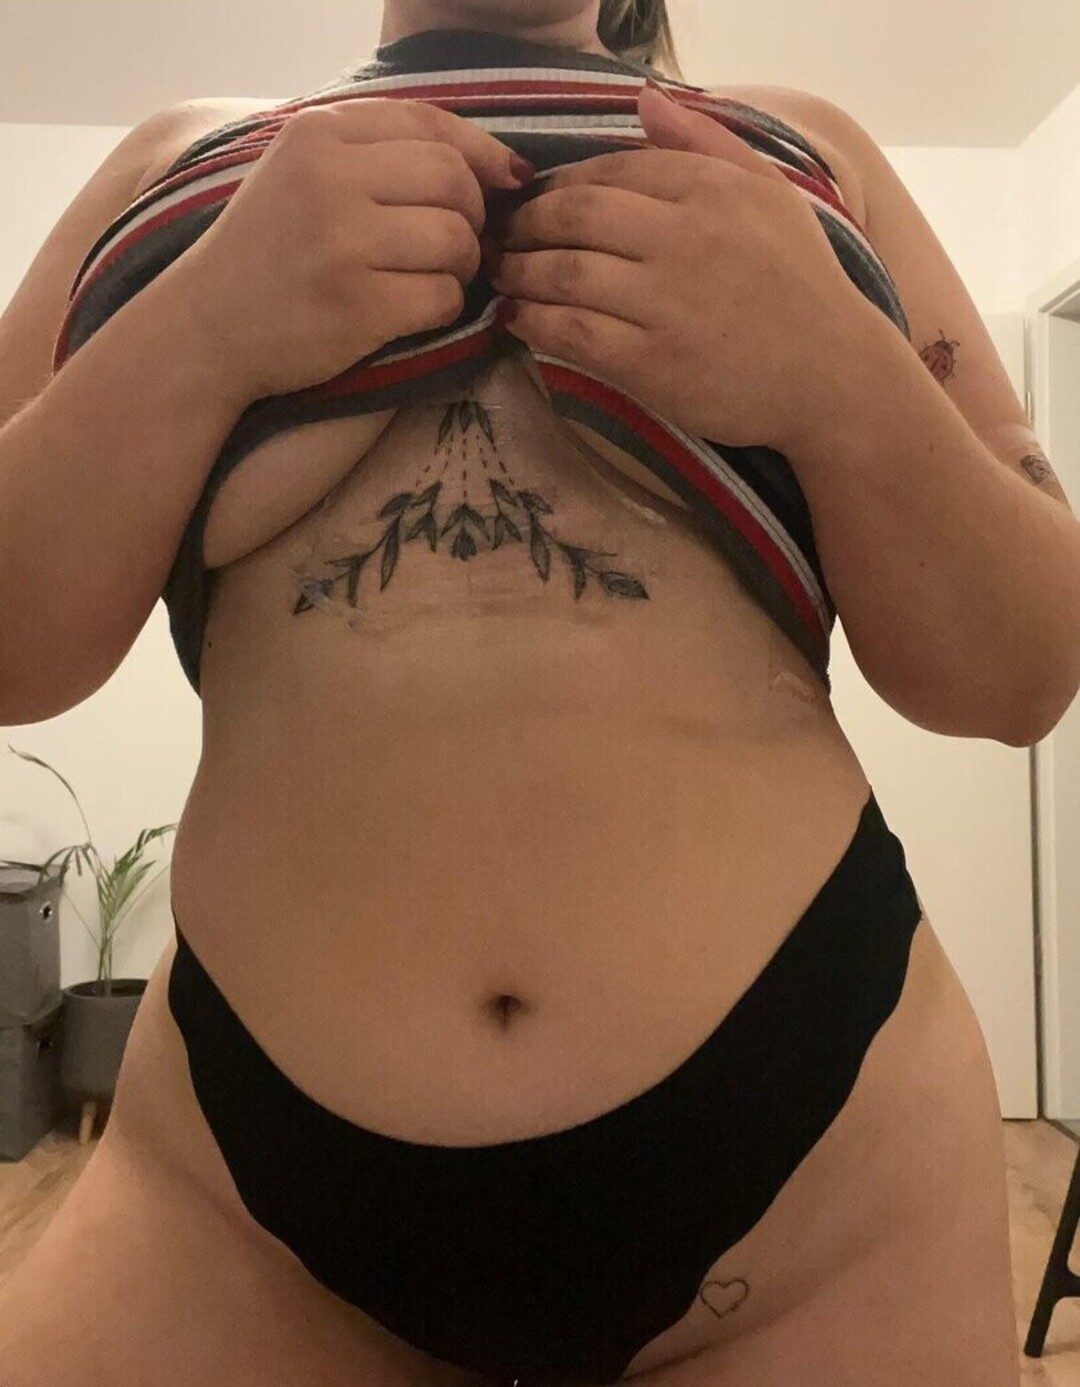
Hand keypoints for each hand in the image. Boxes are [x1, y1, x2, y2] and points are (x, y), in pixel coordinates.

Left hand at [488, 82, 870, 453]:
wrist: (833, 375)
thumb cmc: (802, 283)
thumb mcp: (770, 194)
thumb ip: (707, 141)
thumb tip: (644, 99)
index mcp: (708, 189)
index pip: (608, 169)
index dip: (559, 185)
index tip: (538, 202)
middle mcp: (682, 237)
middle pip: (573, 215)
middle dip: (525, 225)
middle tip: (504, 238)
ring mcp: (663, 301)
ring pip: (563, 272)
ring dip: (520, 272)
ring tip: (504, 277)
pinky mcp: (650, 362)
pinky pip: (571, 333)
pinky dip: (535, 323)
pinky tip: (520, 322)